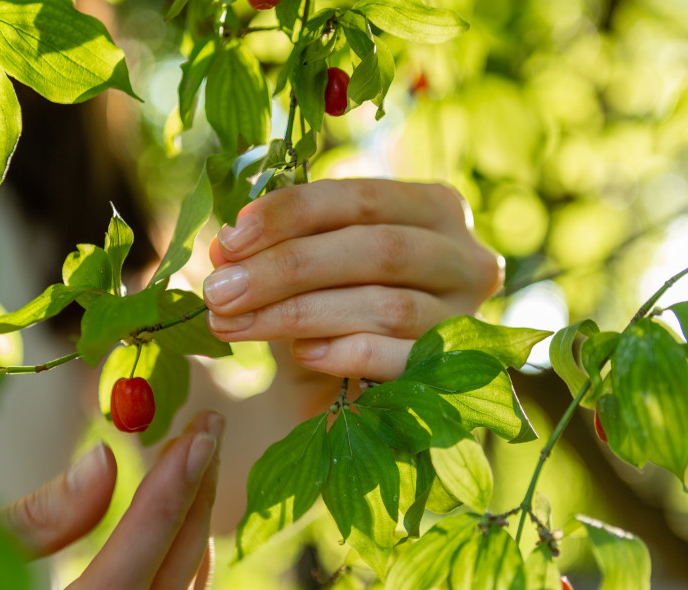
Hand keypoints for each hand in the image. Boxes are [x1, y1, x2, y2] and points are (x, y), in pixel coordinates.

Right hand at [0, 410, 223, 588]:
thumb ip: (36, 519)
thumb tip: (106, 462)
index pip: (135, 559)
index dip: (172, 492)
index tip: (201, 433)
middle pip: (171, 579)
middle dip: (194, 499)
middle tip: (207, 431)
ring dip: (192, 530)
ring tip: (194, 463)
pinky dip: (180, 569)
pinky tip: (176, 526)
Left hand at [204, 179, 501, 381]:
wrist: (375, 391)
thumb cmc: (340, 307)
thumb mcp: (311, 268)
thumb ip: (278, 248)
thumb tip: (225, 249)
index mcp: (432, 208)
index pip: (360, 198)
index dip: (291, 214)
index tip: (229, 240)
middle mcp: (464, 256)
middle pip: (376, 250)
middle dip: (288, 268)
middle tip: (221, 291)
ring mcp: (467, 316)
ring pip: (387, 307)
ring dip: (300, 315)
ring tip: (237, 325)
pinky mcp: (458, 372)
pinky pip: (403, 360)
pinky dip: (347, 354)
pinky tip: (301, 354)